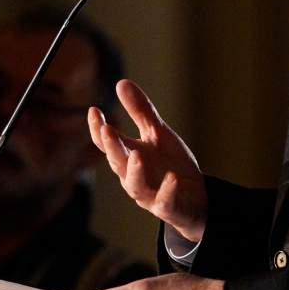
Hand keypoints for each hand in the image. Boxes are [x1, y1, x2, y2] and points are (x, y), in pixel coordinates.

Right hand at [88, 79, 207, 241]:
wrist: (195, 196)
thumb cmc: (169, 163)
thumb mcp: (157, 133)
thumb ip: (140, 111)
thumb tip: (120, 82)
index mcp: (128, 155)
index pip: (107, 142)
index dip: (98, 128)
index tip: (93, 110)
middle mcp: (133, 175)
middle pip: (116, 161)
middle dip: (111, 146)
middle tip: (106, 129)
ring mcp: (148, 193)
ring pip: (134, 184)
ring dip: (134, 170)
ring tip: (136, 155)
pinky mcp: (167, 207)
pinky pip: (164, 201)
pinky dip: (166, 191)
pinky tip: (172, 178)